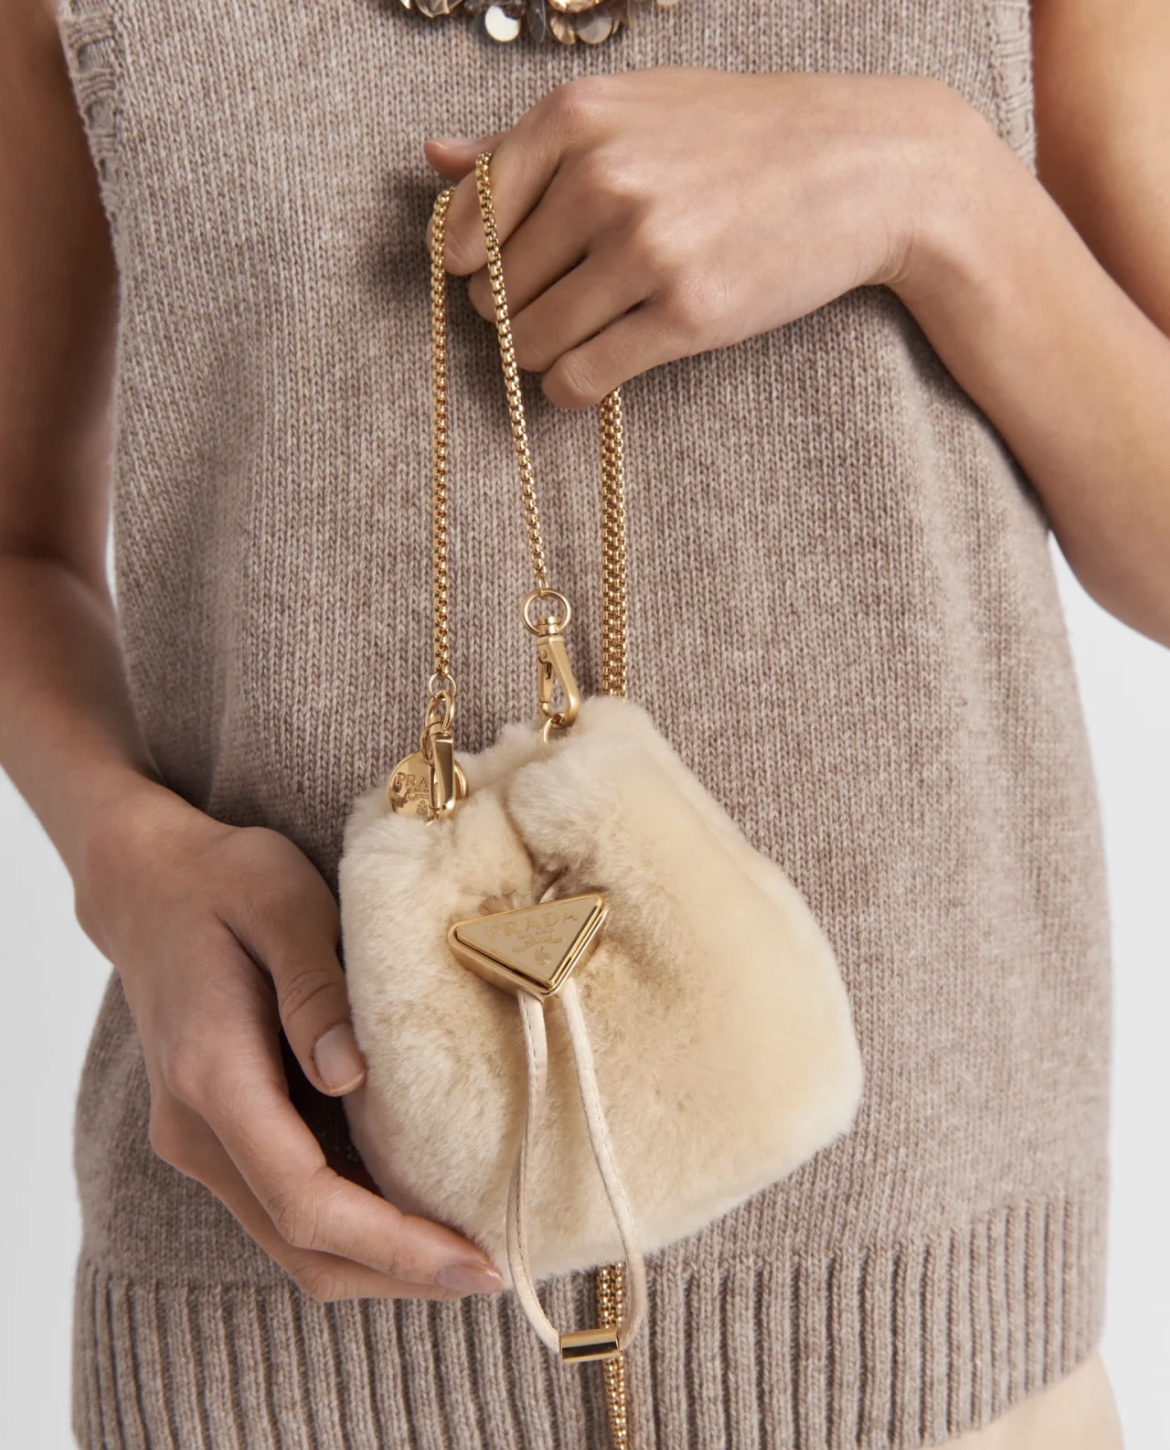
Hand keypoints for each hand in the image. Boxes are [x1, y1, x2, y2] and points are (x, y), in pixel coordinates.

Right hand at [75, 784, 504, 1302]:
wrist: (151, 886)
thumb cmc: (226, 882)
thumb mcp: (282, 903)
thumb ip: (317, 988)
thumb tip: (352, 1076)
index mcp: (212, 1074)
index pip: (305, 1198)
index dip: (392, 1243)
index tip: (472, 1260)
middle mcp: (197, 1127)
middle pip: (300, 1244)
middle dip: (397, 1273)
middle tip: (493, 1272)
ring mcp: (202, 1137)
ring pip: (292, 1238)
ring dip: (378, 1258)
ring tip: (470, 1250)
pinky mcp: (220, 1133)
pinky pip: (288, 1202)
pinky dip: (354, 1223)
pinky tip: (418, 1206)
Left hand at [425, 66, 972, 406]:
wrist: (862, 166)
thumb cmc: (739, 136)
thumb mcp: (634, 108)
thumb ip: (528, 140)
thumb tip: (434, 161)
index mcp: (576, 120)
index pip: (467, 225)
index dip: (475, 267)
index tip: (501, 276)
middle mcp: (603, 180)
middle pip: (498, 292)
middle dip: (516, 312)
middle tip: (560, 306)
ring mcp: (645, 250)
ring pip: (532, 342)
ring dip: (542, 356)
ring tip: (581, 338)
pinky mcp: (685, 316)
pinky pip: (581, 379)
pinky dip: (572, 389)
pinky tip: (591, 375)